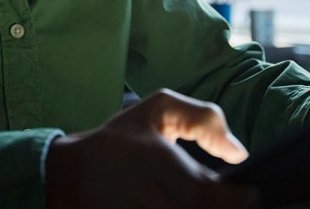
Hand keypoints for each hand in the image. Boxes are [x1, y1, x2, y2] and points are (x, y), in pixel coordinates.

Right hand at [45, 89, 259, 208]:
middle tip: (223, 199)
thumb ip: (202, 120)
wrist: (67, 176)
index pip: (220, 197)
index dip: (238, 198)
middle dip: (223, 207)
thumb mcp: (157, 111)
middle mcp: (158, 200)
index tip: (242, 192)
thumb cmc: (117, 141)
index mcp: (167, 169)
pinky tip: (181, 205)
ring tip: (199, 200)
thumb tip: (238, 152)